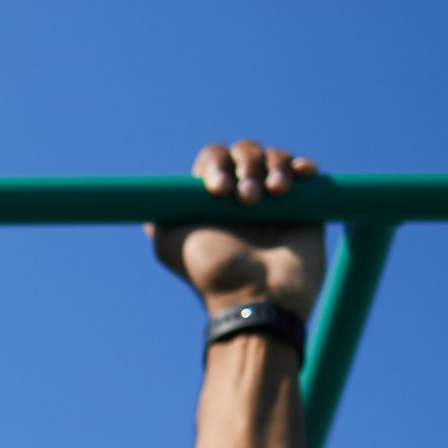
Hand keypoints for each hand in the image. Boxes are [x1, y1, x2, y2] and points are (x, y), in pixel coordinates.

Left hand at [149, 141, 325, 317]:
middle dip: (246, 166)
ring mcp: (275, 200)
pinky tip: (299, 177)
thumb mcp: (169, 245)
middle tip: (246, 199)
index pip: (215, 158)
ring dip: (273, 166)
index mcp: (213, 200)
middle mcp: (243, 196)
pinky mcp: (306, 206)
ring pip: (275, 157)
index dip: (217, 164)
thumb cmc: (213, 272)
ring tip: (274, 194)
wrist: (259, 296)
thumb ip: (156, 217)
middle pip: (245, 151)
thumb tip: (141, 200)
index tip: (218, 190)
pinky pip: (306, 170)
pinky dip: (302, 166)